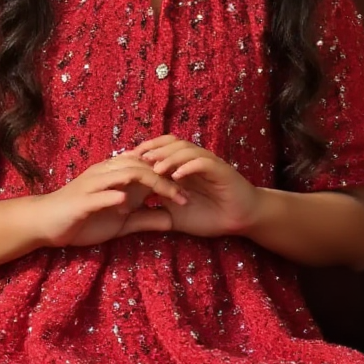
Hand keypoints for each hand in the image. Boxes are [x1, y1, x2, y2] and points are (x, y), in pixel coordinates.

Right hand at [36, 151, 187, 247]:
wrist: (45, 222)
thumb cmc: (83, 220)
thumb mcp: (120, 222)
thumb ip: (144, 218)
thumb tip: (172, 221)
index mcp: (116, 175)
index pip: (148, 168)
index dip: (170, 176)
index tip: (191, 191)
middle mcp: (106, 174)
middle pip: (142, 167)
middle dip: (167, 179)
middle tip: (186, 196)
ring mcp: (92, 185)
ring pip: (124, 175)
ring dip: (149, 183)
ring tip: (170, 195)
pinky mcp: (80, 200)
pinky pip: (99, 195)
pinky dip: (113, 196)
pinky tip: (127, 201)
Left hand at [133, 135, 259, 237]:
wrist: (240, 220)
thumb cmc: (208, 216)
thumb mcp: (174, 216)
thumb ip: (153, 212)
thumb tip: (126, 212)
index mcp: (181, 166)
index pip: (160, 150)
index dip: (142, 152)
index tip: (124, 163)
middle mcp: (193, 160)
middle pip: (170, 143)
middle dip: (152, 149)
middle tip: (136, 160)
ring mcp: (207, 163)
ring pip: (186, 150)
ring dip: (169, 157)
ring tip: (155, 168)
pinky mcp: (221, 170)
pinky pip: (203, 162)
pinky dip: (189, 166)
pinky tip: (177, 176)